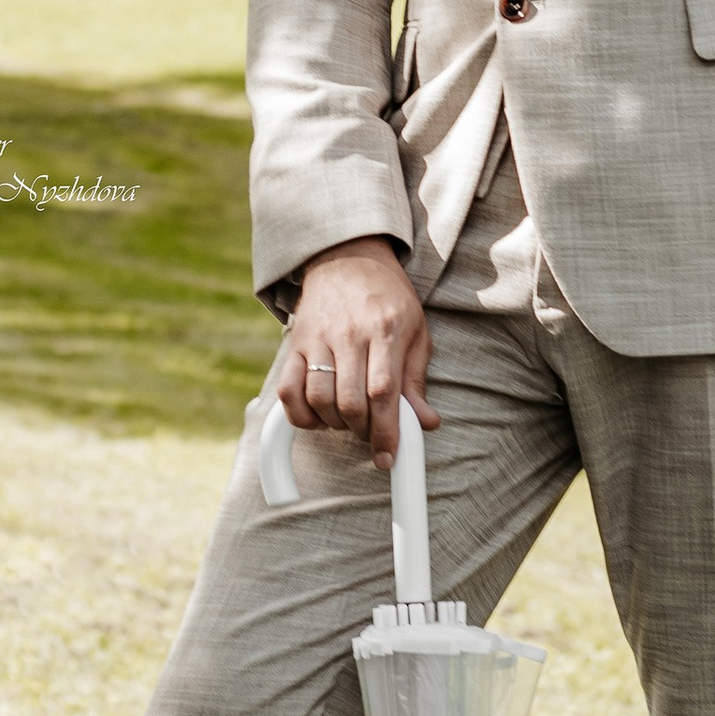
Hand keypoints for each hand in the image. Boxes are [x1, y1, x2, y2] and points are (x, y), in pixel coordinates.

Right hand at [278, 235, 436, 471]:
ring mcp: (318, 338)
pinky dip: (300, 414)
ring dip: (334, 424)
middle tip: (371, 433)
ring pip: (318, 398)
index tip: (388, 457)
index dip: (385, 432)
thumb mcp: (415, 332)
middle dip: (362, 431)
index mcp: (386, 330)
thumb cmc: (389, 299)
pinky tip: (317, 416)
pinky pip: (288, 389)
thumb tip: (426, 423)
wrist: (347, 258)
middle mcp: (349, 334)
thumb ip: (416, 380)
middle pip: (350, 402)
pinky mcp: (295, 342)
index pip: (383, 392)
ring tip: (348, 420)